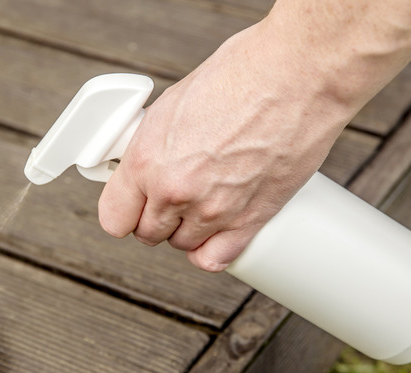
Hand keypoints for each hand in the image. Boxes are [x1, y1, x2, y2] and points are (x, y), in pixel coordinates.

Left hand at [97, 23, 354, 271]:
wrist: (297, 74)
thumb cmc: (240, 74)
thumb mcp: (173, 103)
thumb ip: (153, 145)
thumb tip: (147, 163)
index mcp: (147, 160)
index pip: (114, 218)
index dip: (124, 211)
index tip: (132, 204)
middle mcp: (175, 191)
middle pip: (149, 234)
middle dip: (157, 216)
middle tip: (174, 193)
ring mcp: (214, 210)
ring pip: (183, 245)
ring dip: (187, 229)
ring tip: (203, 201)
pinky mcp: (251, 220)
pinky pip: (216, 259)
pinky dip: (213, 250)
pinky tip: (218, 231)